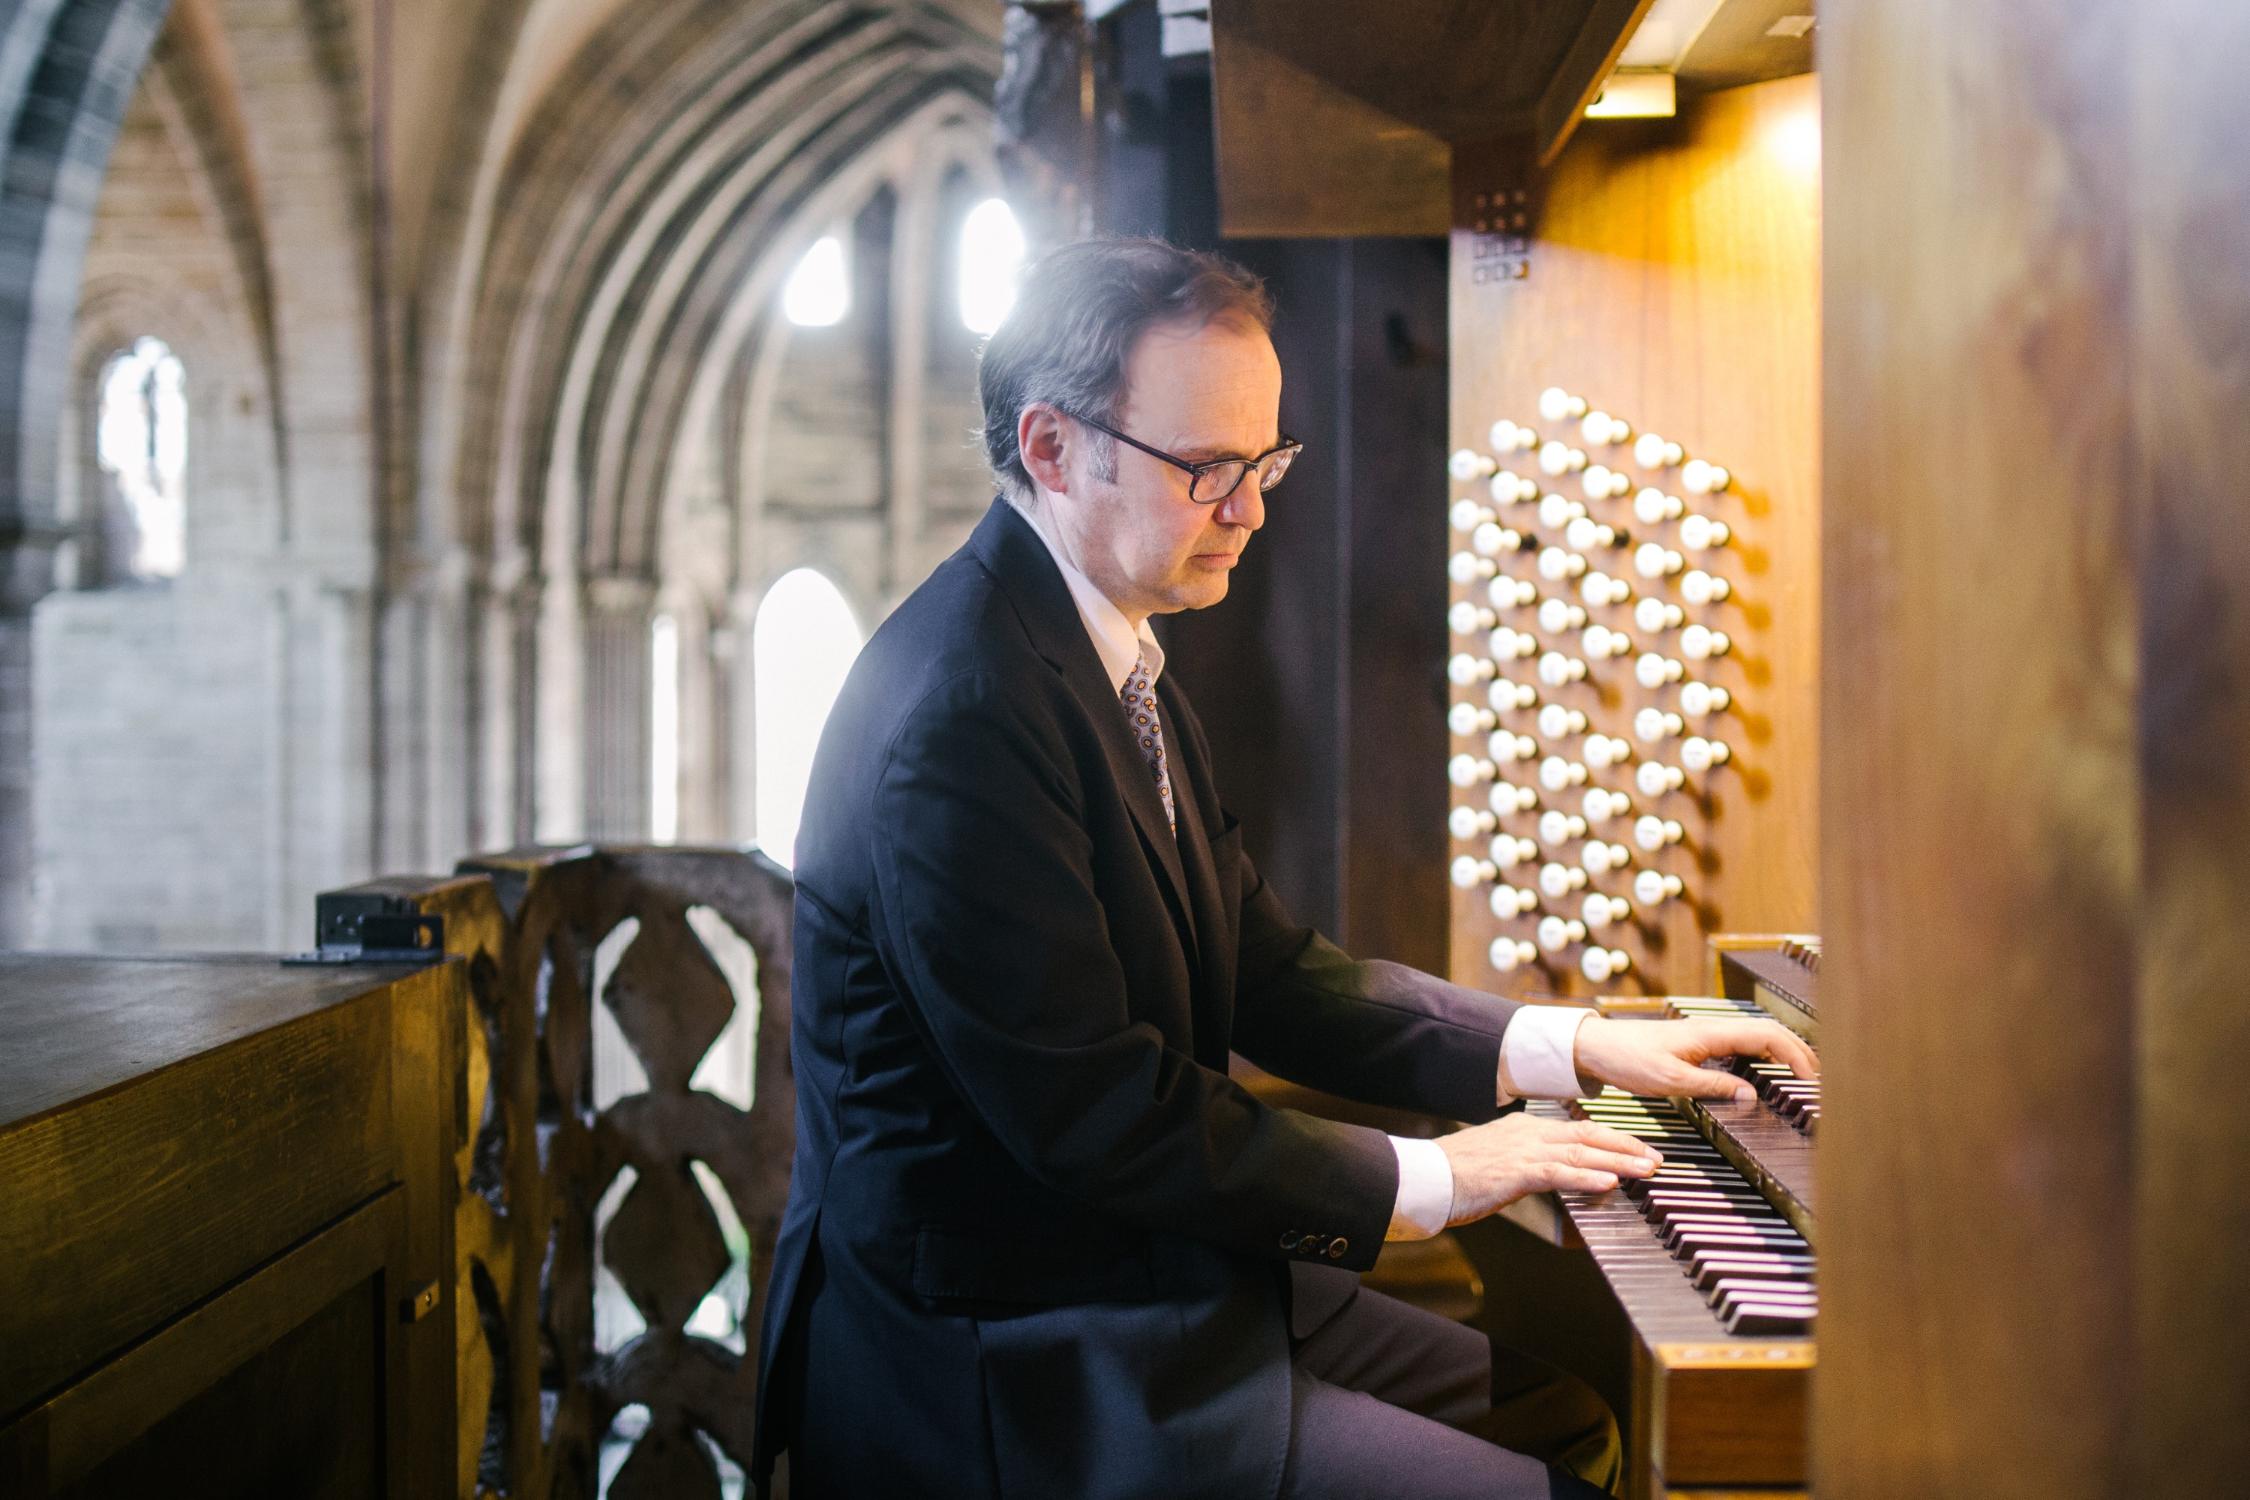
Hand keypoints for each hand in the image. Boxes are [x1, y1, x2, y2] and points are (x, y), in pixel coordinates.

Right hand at [1435, 1112, 1662, 1225]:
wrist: (1426, 1177)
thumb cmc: (1457, 1175)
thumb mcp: (1498, 1162)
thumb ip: (1528, 1165)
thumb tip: (1554, 1176)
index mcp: (1525, 1128)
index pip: (1579, 1129)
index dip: (1613, 1139)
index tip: (1638, 1148)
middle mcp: (1529, 1133)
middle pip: (1589, 1135)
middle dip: (1627, 1147)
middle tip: (1657, 1158)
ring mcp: (1523, 1151)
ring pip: (1581, 1152)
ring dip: (1619, 1161)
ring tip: (1647, 1170)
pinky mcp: (1516, 1172)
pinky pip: (1558, 1172)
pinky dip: (1587, 1176)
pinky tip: (1609, 1182)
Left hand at [1571, 1015, 1818, 1102]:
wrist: (1595, 1046)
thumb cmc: (1628, 1060)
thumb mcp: (1671, 1081)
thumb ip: (1713, 1087)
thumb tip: (1752, 1097)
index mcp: (1710, 1033)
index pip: (1766, 1036)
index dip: (1795, 1054)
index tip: (1813, 1078)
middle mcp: (1712, 1029)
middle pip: (1767, 1034)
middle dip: (1796, 1052)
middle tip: (1817, 1079)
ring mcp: (1705, 1035)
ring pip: (1754, 1039)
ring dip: (1780, 1054)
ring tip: (1799, 1077)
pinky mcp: (1696, 1044)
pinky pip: (1738, 1046)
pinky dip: (1759, 1057)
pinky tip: (1763, 1075)